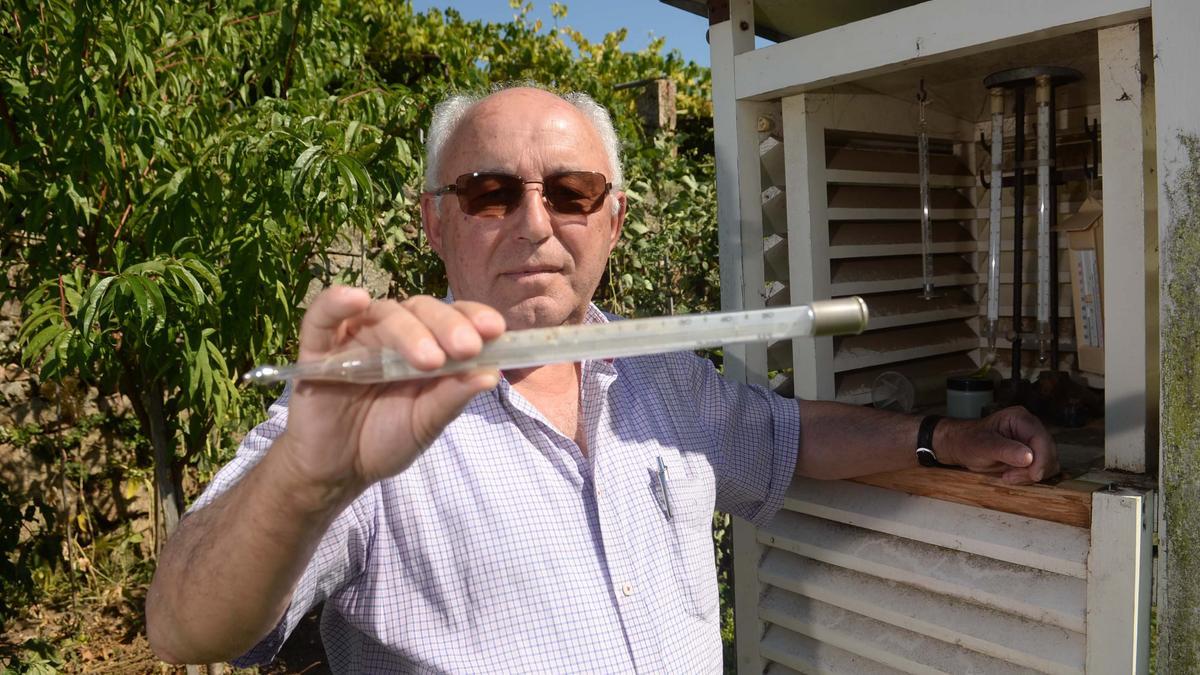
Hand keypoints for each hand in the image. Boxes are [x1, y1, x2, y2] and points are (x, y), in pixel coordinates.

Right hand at [275, 286, 503, 498]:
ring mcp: (355, 336)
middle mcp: (393, 333)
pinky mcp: (317, 347)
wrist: (337, 468)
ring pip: (383, 313)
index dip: (474, 317)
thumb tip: (491, 374)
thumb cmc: (385, 439)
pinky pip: (322, 316)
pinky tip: (356, 298)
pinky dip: (336, 302)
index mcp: (425, 344)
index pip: (452, 318)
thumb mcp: (426, 423)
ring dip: (409, 330)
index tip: (496, 330)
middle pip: (421, 310)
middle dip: (448, 326)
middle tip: (467, 347)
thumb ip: (452, 397)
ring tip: (429, 359)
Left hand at [935, 406, 1059, 484]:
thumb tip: (1029, 457)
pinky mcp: (1032, 455)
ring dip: (1030, 474)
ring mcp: (1033, 442)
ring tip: (1007, 475)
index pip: (1042, 439)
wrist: (961, 447)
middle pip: (1049, 452)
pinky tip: (1011, 475)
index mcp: (1020, 418)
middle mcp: (1031, 428)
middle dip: (1033, 469)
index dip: (1042, 459)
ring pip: (1049, 463)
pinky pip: (1042, 470)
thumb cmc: (969, 441)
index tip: (1034, 475)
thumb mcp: (983, 446)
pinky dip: (1029, 477)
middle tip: (1009, 476)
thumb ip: (1005, 451)